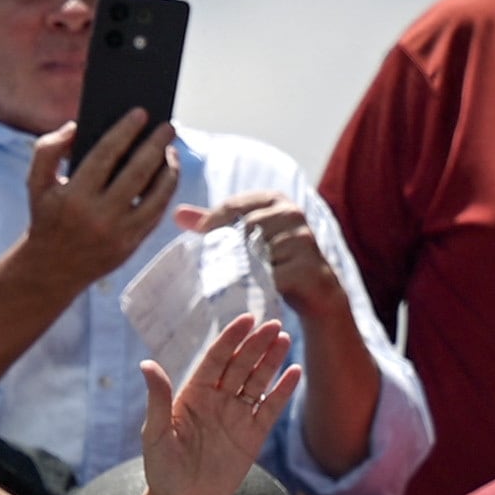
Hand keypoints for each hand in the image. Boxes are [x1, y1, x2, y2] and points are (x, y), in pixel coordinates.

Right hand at [14, 109, 177, 290]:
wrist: (51, 269)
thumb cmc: (46, 216)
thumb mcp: (36, 183)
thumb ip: (47, 149)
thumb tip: (75, 127)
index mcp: (74, 196)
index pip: (105, 155)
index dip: (125, 131)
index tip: (141, 113)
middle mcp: (99, 215)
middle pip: (137, 172)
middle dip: (156, 145)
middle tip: (168, 126)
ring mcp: (119, 233)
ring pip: (156, 195)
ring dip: (169, 169)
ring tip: (171, 151)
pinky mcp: (132, 245)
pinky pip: (156, 213)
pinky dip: (166, 192)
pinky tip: (167, 175)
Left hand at [129, 313, 299, 494]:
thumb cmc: (162, 468)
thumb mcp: (156, 434)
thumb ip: (158, 399)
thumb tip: (146, 364)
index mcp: (193, 394)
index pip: (216, 358)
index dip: (231, 338)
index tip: (247, 319)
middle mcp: (217, 400)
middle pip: (240, 365)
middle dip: (256, 344)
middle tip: (273, 324)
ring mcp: (236, 416)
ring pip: (257, 381)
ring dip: (270, 360)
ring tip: (284, 339)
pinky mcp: (253, 436)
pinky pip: (270, 409)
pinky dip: (283, 391)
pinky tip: (294, 372)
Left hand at [176, 187, 347, 323]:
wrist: (317, 291)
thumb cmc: (277, 260)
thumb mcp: (248, 237)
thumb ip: (215, 225)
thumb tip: (177, 214)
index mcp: (275, 199)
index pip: (232, 206)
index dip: (211, 226)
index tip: (201, 245)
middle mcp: (292, 212)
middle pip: (243, 230)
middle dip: (227, 252)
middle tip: (216, 269)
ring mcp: (303, 238)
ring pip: (256, 255)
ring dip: (243, 272)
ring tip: (236, 283)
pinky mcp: (308, 266)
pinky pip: (272, 278)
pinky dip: (260, 288)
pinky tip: (254, 294)